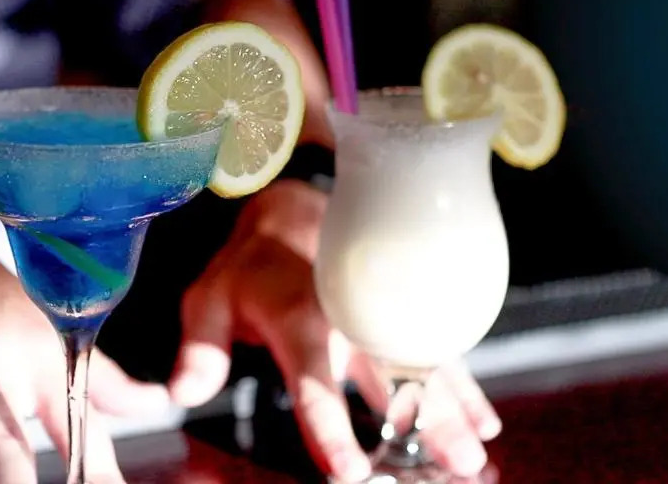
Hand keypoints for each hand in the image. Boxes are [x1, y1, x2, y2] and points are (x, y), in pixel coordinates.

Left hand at [167, 180, 500, 482]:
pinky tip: (483, 415)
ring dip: (451, 406)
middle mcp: (348, 315)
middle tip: (455, 459)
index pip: (314, 377)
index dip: (328, 423)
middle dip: (424, 418)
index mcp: (298, 314)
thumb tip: (184, 392)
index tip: (346, 468)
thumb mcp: (209, 295)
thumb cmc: (250, 264)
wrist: (289, 210)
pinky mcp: (396, 312)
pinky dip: (461, 381)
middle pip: (390, 371)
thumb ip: (201, 345)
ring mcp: (378, 313)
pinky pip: (433, 347)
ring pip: (422, 363)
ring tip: (475, 447)